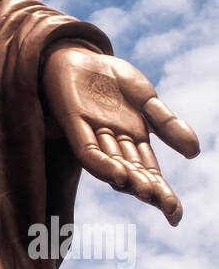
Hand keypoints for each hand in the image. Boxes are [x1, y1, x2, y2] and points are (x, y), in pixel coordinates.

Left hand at [41, 43, 199, 224]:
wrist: (77, 53)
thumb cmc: (110, 79)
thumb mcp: (146, 99)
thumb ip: (166, 124)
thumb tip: (194, 153)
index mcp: (133, 140)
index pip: (150, 173)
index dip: (162, 194)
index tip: (175, 215)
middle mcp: (113, 143)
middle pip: (133, 174)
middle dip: (149, 190)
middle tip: (164, 205)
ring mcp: (93, 135)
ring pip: (111, 165)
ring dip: (128, 179)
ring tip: (145, 191)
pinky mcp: (72, 123)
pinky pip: (87, 150)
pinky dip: (101, 163)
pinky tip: (116, 173)